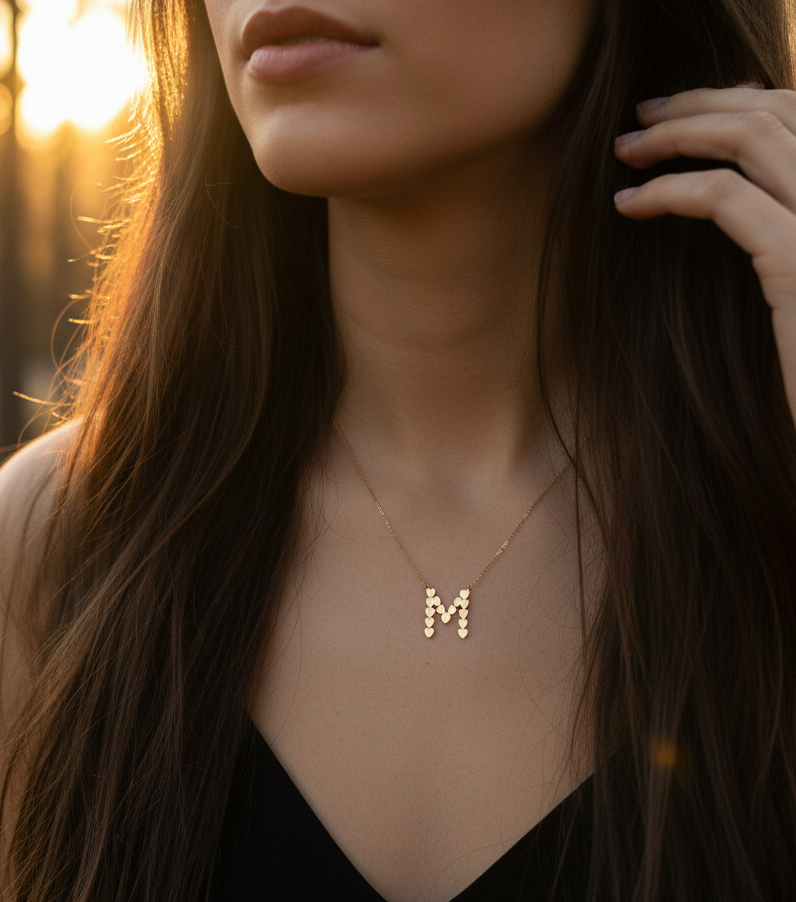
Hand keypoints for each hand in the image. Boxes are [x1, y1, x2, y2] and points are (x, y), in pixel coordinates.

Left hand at [613, 85, 795, 424]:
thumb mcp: (795, 280)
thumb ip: (775, 225)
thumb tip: (731, 189)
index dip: (737, 100)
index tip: (679, 112)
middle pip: (777, 112)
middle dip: (701, 103)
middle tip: (640, 116)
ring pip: (752, 139)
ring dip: (679, 133)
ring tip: (626, 149)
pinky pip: (725, 201)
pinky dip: (669, 192)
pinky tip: (629, 204)